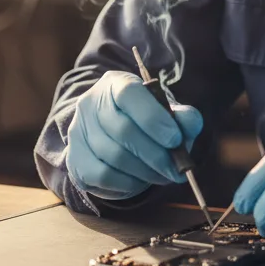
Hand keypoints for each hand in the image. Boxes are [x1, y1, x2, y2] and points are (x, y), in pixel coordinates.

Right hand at [66, 70, 202, 199]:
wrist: (114, 133)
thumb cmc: (146, 120)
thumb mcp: (167, 112)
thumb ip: (183, 116)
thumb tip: (190, 124)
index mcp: (115, 83)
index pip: (129, 94)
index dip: (153, 118)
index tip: (175, 139)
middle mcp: (91, 103)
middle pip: (123, 130)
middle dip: (156, 154)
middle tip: (176, 169)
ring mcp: (79, 131)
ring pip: (114, 156)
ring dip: (145, 171)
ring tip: (163, 175)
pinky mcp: (74, 158)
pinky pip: (103, 176)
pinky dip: (128, 182)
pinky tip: (142, 179)